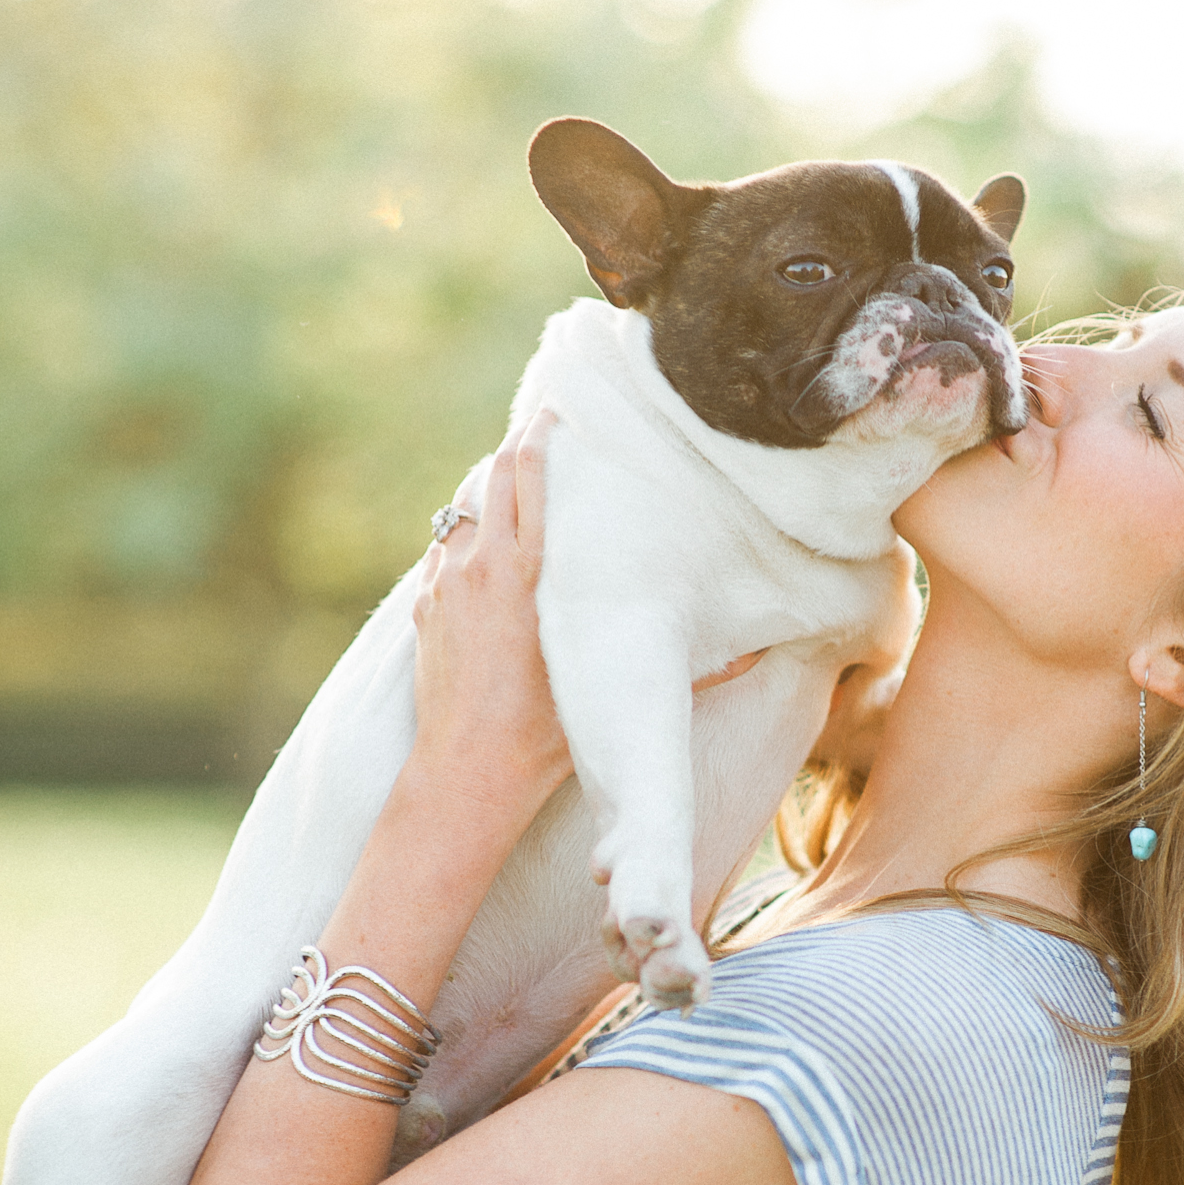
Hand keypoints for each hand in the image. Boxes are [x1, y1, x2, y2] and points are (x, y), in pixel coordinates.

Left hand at [408, 412, 770, 810]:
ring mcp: (446, 585)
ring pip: (463, 510)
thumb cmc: (544, 739)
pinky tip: (483, 547)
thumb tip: (760, 655)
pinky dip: (464, 537)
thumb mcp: (617, 693)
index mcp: (527, 575)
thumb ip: (693, 671)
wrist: (466, 773)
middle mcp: (481, 567)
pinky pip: (444, 552)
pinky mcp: (424, 607)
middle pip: (493, 476)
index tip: (559, 411)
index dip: (544, 437)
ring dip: (489, 493)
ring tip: (515, 485)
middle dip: (517, 448)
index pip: (531, 479)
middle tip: (543, 430)